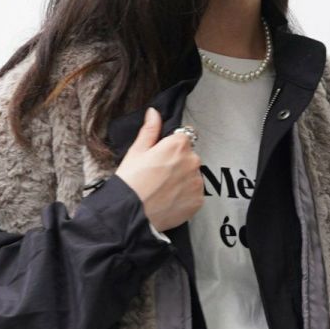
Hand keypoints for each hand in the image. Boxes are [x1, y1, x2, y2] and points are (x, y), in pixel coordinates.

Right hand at [115, 107, 203, 232]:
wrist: (132, 215)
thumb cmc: (131, 182)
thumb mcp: (136, 152)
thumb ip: (150, 130)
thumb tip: (154, 112)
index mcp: (178, 145)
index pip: (182, 138)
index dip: (170, 148)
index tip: (161, 159)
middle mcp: (193, 161)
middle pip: (189, 157)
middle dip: (178, 164)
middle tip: (160, 177)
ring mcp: (197, 182)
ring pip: (193, 176)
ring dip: (183, 181)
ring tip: (165, 191)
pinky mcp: (198, 201)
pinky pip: (194, 194)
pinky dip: (186, 197)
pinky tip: (171, 200)